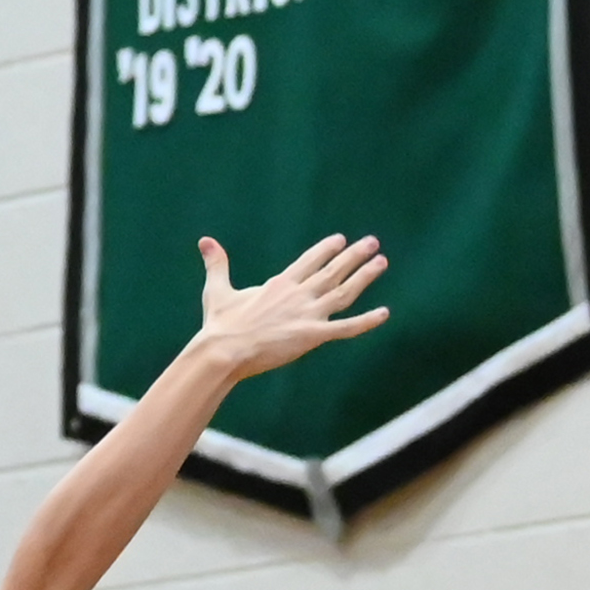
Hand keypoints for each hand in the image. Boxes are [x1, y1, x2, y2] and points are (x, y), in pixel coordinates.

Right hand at [197, 231, 389, 379]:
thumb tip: (205, 241)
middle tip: (372, 243)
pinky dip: (366, 322)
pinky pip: (346, 328)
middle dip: (354, 256)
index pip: (310, 260)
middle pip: (332, 270)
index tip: (341, 240)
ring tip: (381, 262)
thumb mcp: (217, 290)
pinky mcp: (312, 335)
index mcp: (280, 284)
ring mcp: (307, 314)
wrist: (225, 350)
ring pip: (343, 292)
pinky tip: (384, 314)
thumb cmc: (220, 324)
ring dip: (364, 277)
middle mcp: (298, 294)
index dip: (327, 250)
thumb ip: (217, 265)